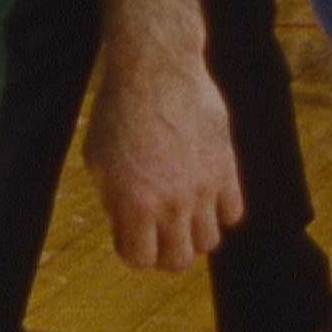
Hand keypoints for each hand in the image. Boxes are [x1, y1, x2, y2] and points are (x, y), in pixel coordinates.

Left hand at [81, 48, 242, 272]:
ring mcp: (205, 188)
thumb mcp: (97, 160)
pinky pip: (234, 213)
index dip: (131, 250)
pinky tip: (204, 195)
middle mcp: (173, 203)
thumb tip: (128, 226)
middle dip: (163, 252)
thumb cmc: (118, 112)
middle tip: (155, 232)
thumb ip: (113, 200)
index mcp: (134, 204)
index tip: (128, 232)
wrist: (156, 70)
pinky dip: (220, 213)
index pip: (141, 260)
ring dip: (193, 235)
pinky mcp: (228, 169)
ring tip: (179, 213)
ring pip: (210, 242)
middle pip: (179, 261)